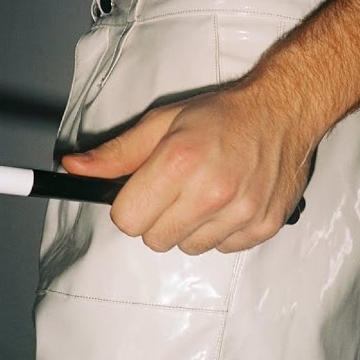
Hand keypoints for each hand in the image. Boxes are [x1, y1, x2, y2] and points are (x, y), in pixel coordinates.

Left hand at [62, 86, 321, 254]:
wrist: (285, 111)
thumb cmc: (223, 114)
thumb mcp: (162, 123)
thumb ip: (117, 153)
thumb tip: (74, 168)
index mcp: (179, 162)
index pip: (127, 220)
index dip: (129, 206)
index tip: (143, 192)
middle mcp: (211, 191)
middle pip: (155, 240)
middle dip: (157, 219)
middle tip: (177, 190)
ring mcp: (241, 212)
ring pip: (189, 248)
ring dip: (191, 227)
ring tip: (207, 193)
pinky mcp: (263, 226)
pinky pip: (223, 249)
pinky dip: (221, 231)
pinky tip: (230, 201)